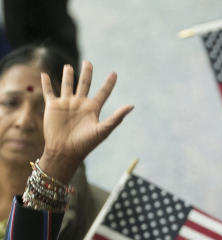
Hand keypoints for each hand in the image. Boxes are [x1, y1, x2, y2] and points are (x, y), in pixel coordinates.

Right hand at [38, 61, 132, 183]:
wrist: (65, 151)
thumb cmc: (86, 143)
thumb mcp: (103, 130)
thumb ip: (117, 117)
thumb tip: (132, 106)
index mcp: (93, 109)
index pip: (103, 93)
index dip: (109, 83)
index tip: (114, 73)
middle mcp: (80, 104)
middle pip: (84, 84)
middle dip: (86, 73)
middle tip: (88, 62)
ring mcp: (66, 104)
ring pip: (67, 85)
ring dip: (68, 75)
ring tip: (69, 66)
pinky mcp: (52, 106)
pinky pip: (49, 92)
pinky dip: (46, 83)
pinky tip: (44, 74)